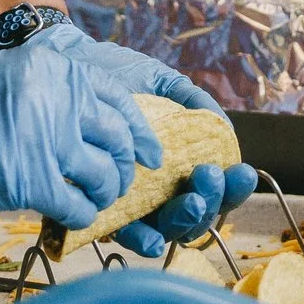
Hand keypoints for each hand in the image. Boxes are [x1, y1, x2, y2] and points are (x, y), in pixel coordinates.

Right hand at [0, 43, 156, 229]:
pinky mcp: (29, 180)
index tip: (151, 153)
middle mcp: (59, 100)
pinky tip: (76, 216)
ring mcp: (45, 140)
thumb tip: (101, 128)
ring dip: (106, 194)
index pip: (120, 102)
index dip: (140, 133)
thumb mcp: (19, 75)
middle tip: (121, 182)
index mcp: (60, 71)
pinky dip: (83, 215)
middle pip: (118, 142)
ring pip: (103, 176)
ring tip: (96, 199)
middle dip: (126, 168)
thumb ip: (60, 94)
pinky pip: (76, 204)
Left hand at [28, 26, 256, 254]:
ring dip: (183, 221)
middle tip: (208, 178)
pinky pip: (122, 235)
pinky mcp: (95, 210)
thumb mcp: (157, 82)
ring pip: (165, 229)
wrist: (65, 64)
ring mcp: (128, 202)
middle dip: (210, 202)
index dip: (231, 185)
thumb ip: (191, 101)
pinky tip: (152, 236)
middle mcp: (156, 186)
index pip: (213, 184)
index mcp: (176, 160)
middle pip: (195, 212)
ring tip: (190, 200)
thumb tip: (223, 128)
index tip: (238, 171)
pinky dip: (140, 240)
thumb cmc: (111, 75)